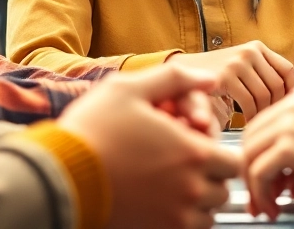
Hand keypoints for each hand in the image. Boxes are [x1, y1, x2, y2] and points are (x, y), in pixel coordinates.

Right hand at [58, 65, 240, 228]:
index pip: (234, 161)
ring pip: (206, 215)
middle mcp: (191, 190)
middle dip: (209, 176)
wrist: (59, 176)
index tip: (198, 146)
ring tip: (168, 183)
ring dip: (196, 201)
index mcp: (192, 153)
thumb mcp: (130, 88)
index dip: (219, 151)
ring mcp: (174, 218)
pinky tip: (156, 201)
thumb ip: (177, 79)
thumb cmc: (91, 131)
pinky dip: (179, 219)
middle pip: (223, 190)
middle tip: (182, 164)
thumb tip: (210, 78)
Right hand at [169, 40, 293, 120]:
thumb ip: (265, 76)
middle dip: (276, 108)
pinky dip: (250, 117)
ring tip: (258, 124)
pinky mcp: (225, 77)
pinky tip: (246, 124)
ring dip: (263, 114)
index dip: (292, 92)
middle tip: (270, 122)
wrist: (182, 75)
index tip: (286, 109)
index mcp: (257, 47)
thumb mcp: (244, 70)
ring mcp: (237, 63)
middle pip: (278, 86)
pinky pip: (249, 103)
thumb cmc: (218, 79)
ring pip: (265, 96)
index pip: (288, 71)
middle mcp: (249, 51)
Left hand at [241, 93, 293, 220]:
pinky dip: (261, 195)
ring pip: (249, 159)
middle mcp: (289, 108)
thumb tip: (281, 188)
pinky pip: (258, 174)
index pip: (259, 131)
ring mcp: (287, 125)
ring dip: (255, 190)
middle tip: (260, 202)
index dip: (255, 161)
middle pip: (249, 144)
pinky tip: (275, 209)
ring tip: (268, 208)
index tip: (261, 186)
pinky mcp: (289, 146)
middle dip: (250, 177)